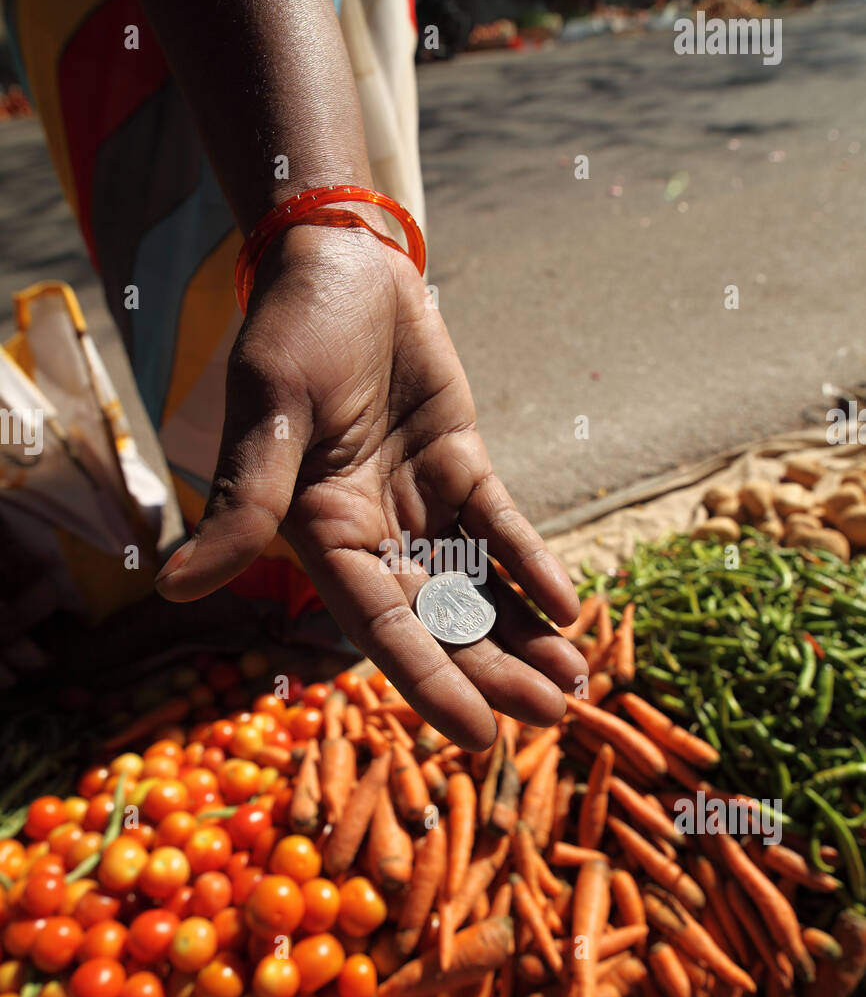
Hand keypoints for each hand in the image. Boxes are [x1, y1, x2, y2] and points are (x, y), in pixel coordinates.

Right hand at [156, 224, 586, 748]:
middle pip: (441, 618)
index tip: (479, 735)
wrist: (339, 261)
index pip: (380, 625)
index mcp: (322, 535)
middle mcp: (372, 533)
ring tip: (575, 679)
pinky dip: (532, 563)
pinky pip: (502, 526)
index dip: (428, 680)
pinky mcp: (461, 466)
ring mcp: (421, 503)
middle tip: (554, 711)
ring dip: (523, 632)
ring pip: (478, 585)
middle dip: (494, 668)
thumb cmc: (291, 329)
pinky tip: (569, 605)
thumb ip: (243, 502)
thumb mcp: (269, 411)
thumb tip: (174, 588)